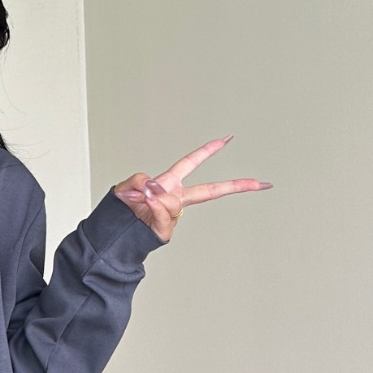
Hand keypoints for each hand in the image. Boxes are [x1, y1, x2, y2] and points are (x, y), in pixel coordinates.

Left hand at [113, 136, 272, 241]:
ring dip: (153, 198)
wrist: (114, 232)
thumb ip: (139, 181)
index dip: (207, 151)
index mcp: (170, 183)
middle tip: (258, 182)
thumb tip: (154, 189)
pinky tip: (145, 208)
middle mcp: (175, 198)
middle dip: (234, 186)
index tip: (226, 140)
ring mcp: (172, 216)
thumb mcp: (125, 186)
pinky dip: (152, 209)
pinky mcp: (166, 231)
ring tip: (139, 200)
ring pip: (171, 202)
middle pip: (209, 191)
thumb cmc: (121, 208)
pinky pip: (163, 215)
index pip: (190, 163)